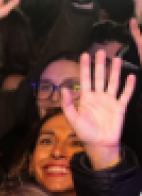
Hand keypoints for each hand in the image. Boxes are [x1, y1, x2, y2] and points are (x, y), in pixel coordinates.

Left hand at [61, 50, 134, 169]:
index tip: (84, 55)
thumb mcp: (72, 119)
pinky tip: (131, 77)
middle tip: (100, 51)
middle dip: (100, 65)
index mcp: (86, 98)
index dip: (85, 67)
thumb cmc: (84, 132)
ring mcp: (110, 101)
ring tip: (116, 59)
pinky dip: (129, 86)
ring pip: (113, 82)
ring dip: (115, 71)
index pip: (85, 79)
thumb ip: (67, 104)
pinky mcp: (120, 107)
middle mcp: (98, 97)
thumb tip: (64, 89)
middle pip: (99, 77)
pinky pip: (125, 95)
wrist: (99, 144)